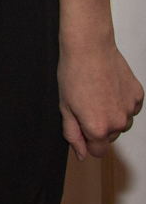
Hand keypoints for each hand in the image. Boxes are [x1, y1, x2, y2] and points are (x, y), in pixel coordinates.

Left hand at [59, 39, 143, 158]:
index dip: (86, 141)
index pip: (97, 152)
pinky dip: (120, 103)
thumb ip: (73, 135)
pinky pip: (130, 109)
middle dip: (98, 127)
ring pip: (121, 124)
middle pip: (109, 138)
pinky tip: (108, 88)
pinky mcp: (138, 96)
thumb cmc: (73, 74)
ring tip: (96, 94)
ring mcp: (130, 109)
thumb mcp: (64, 108)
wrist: (89, 48)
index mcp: (98, 128)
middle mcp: (118, 122)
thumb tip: (82, 155)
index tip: (81, 127)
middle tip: (85, 105)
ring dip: (110, 115)